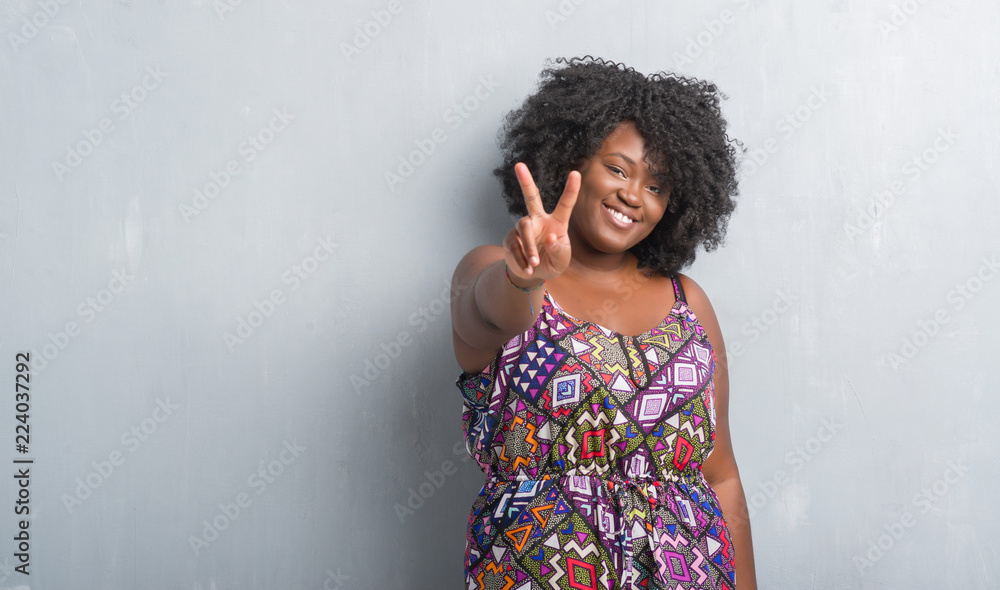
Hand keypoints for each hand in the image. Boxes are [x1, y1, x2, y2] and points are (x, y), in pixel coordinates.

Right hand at [502, 163, 579, 283]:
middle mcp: (538, 220)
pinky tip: (528, 269)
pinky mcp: (510, 238)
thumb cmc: (552, 262)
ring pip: (524, 228)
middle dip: (525, 181)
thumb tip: (550, 237)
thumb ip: (559, 250)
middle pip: (531, 197)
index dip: (571, 189)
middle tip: (518, 165)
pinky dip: (522, 259)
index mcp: (556, 222)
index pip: (565, 204)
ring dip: (530, 247)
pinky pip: (515, 245)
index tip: (575, 173)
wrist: (532, 274)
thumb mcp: (561, 261)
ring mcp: (523, 228)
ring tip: (534, 263)